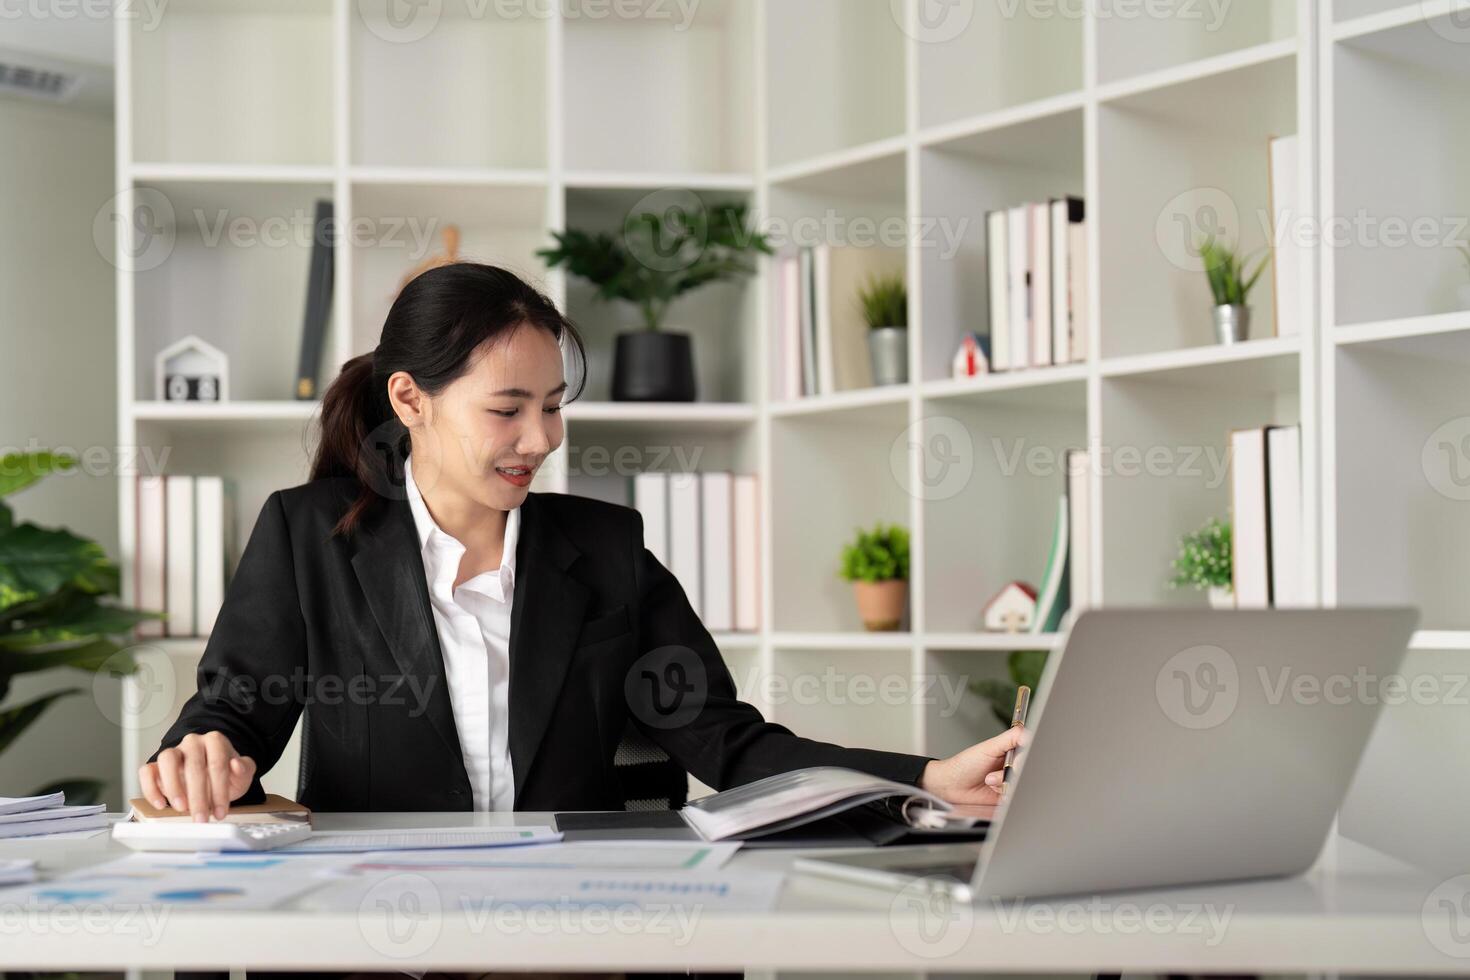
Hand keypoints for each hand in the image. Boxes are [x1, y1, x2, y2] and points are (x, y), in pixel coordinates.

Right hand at [139, 732, 256, 821]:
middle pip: (193, 765)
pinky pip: (147, 771)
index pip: (217, 763)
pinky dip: (150, 788)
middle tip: (201, 817)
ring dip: (173, 786)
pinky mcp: (156, 765)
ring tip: (180, 807)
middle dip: (198, 796)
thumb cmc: (227, 774)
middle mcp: (193, 743)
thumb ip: (244, 769)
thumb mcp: (242, 775)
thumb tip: (237, 765)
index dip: (219, 789)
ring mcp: (174, 752)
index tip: (221, 811)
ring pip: (167, 759)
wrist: (211, 775)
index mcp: (215, 741)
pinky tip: (160, 804)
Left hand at [919, 725, 1027, 804]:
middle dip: (1010, 773)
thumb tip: (1027, 732)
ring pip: (1022, 784)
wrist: (951, 786)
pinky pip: (1016, 797)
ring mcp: (1011, 782)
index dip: (1023, 760)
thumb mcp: (988, 747)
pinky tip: (992, 790)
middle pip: (1027, 770)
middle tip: (993, 774)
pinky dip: (1004, 795)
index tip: (1013, 764)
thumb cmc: (965, 765)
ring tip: (989, 780)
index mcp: (1012, 751)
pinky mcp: (1008, 797)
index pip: (1030, 753)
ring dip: (1004, 784)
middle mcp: (1014, 767)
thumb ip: (1010, 738)